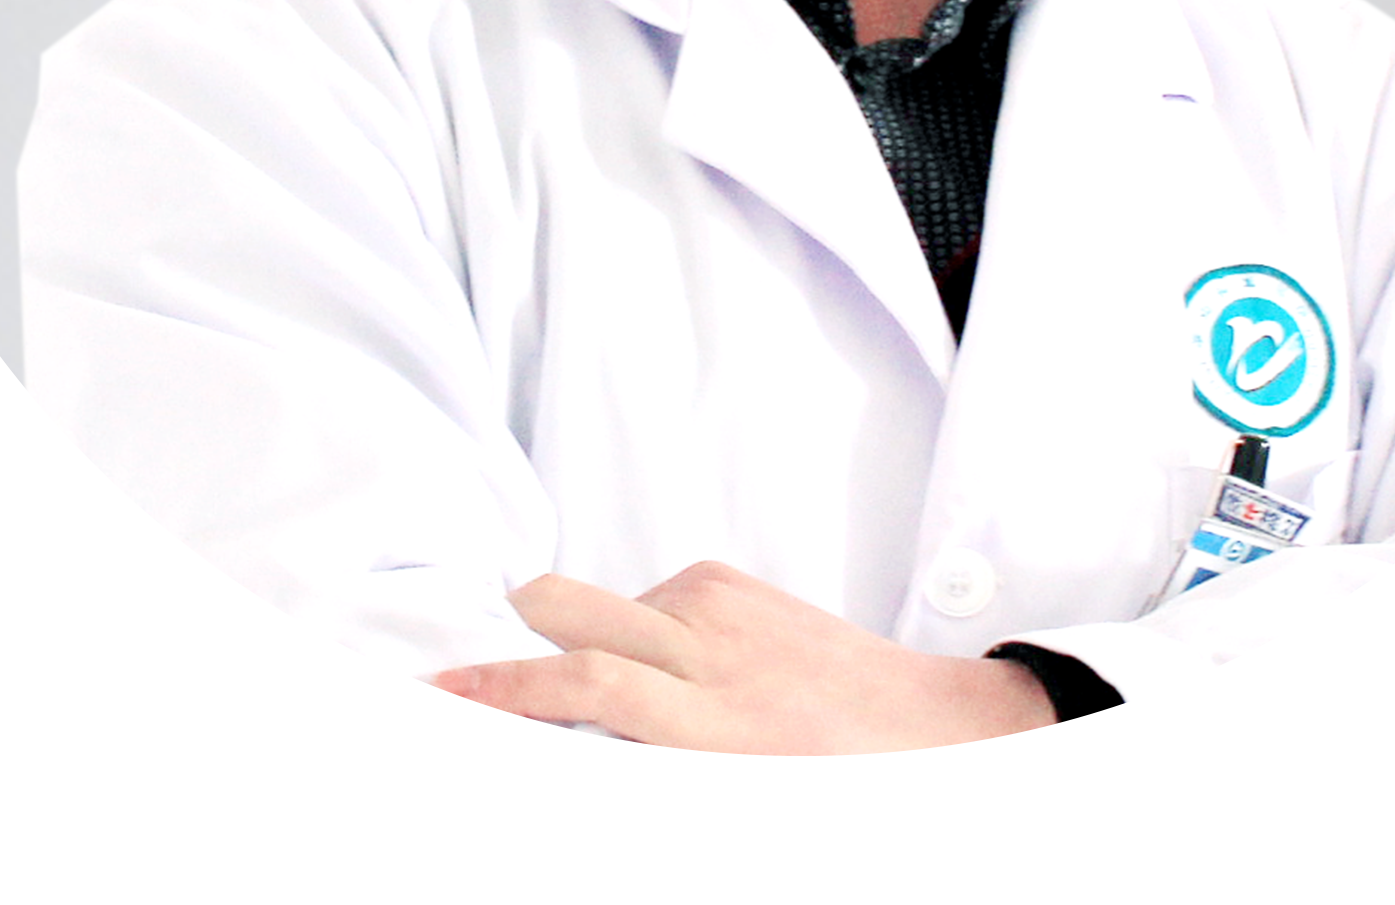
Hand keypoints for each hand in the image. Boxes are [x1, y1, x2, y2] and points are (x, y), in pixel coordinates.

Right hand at [430, 560, 1061, 755]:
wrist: (942, 731)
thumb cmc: (853, 788)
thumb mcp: (754, 811)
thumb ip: (663, 783)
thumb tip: (589, 770)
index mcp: (718, 717)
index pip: (591, 683)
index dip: (511, 684)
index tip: (452, 686)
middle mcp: (715, 647)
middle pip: (580, 611)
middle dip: (517, 628)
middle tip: (469, 659)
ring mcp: (727, 605)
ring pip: (613, 604)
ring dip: (585, 637)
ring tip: (590, 686)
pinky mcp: (738, 584)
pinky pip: (657, 595)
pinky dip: (635, 626)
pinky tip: (654, 666)